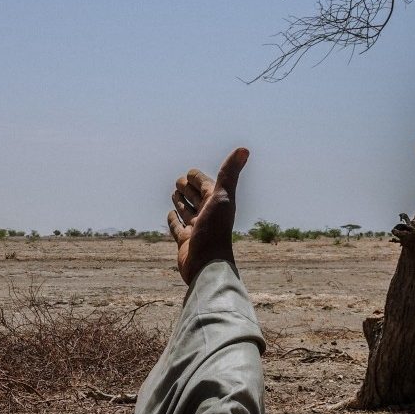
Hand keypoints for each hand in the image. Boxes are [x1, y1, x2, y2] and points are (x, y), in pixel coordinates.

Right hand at [167, 148, 248, 284]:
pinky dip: (173, 220)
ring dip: (181, 202)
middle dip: (188, 189)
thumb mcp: (222, 198)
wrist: (207, 264)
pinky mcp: (185, 242)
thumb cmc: (215, 231)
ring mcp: (196, 229)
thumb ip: (229, 173)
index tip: (189, 173)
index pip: (206, 185)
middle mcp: (208, 215)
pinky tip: (170, 215)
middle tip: (179, 181)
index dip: (198, 178)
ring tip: (174, 194)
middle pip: (196, 198)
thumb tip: (244, 148)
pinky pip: (177, 228)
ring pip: (187, 211)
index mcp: (217, 204)